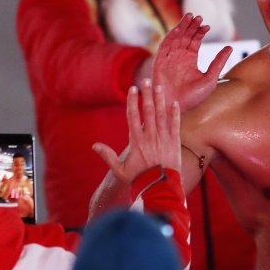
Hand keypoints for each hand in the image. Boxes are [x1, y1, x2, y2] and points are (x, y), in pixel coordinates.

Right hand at [89, 80, 180, 215]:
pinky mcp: (175, 143)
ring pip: (162, 114)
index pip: (133, 116)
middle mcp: (150, 136)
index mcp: (136, 141)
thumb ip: (107, 156)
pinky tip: (175, 102)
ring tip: (159, 86)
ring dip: (160, 99)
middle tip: (147, 81)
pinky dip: (175, 113)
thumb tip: (94, 146)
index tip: (133, 89)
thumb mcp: (119, 170)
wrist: (159, 188)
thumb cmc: (138, 179)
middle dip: (147, 94)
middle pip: (148, 110)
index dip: (133, 101)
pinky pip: (175, 125)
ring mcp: (163, 138)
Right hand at [153, 13, 231, 110]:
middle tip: (198, 16)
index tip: (207, 26)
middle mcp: (179, 57)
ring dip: (181, 27)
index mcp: (190, 59)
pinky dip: (170, 37)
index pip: (195, 40)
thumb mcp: (210, 78)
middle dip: (191, 25)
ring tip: (190, 17)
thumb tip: (230, 47)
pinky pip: (164, 46)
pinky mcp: (159, 62)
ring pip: (175, 37)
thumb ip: (218, 62)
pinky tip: (178, 29)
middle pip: (185, 36)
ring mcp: (169, 58)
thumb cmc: (193, 98)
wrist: (177, 109)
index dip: (200, 31)